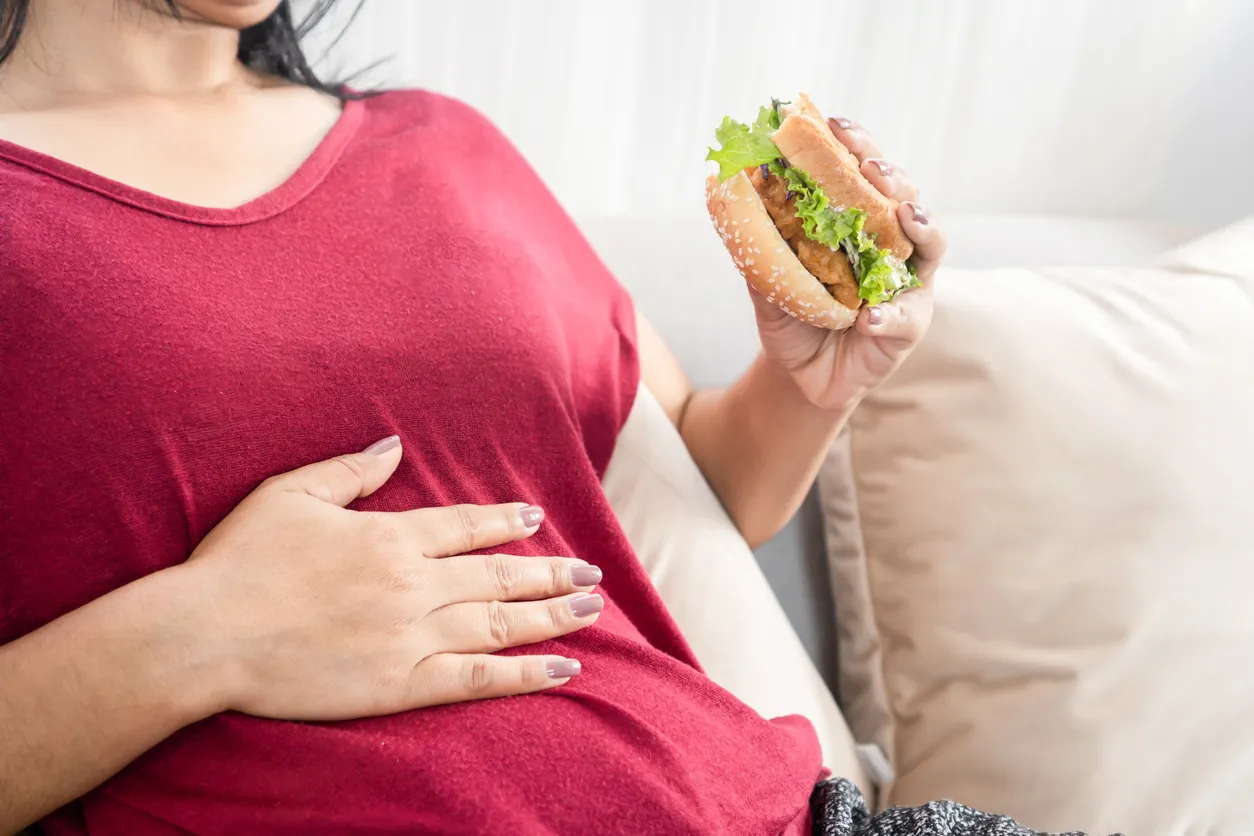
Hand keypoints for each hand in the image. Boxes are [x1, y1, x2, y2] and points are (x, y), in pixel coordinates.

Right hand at [182, 436, 602, 720]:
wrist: (204, 635)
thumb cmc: (238, 562)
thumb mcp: (289, 494)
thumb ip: (350, 470)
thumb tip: (395, 444)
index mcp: (389, 536)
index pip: (466, 526)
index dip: (505, 521)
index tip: (538, 518)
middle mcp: (413, 582)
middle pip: (497, 576)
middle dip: (549, 573)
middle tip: (590, 572)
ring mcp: (411, 634)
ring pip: (499, 623)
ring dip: (552, 616)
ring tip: (591, 609)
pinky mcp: (401, 683)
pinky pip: (476, 678)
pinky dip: (524, 674)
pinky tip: (562, 670)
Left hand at [752, 116, 947, 410]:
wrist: (800, 376)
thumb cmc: (792, 319)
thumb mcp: (767, 282)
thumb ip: (757, 245)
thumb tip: (727, 193)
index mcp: (859, 222)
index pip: (863, 173)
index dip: (855, 145)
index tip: (833, 124)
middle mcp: (892, 244)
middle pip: (905, 196)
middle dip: (891, 176)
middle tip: (871, 167)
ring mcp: (908, 283)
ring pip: (930, 244)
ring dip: (920, 224)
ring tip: (905, 216)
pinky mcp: (910, 325)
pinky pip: (906, 317)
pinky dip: (890, 314)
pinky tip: (868, 317)